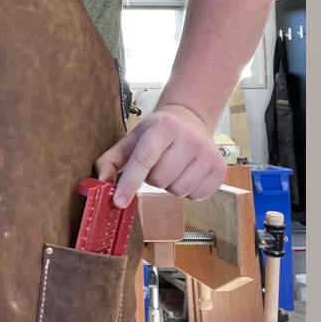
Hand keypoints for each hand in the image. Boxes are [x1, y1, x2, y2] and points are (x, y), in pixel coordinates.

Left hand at [95, 103, 226, 206]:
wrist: (190, 119)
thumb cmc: (156, 133)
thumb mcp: (131, 140)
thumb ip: (111, 161)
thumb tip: (101, 184)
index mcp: (163, 128)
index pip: (144, 160)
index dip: (130, 183)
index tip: (119, 202)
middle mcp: (189, 139)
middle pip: (160, 180)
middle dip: (153, 178)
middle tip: (158, 163)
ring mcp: (208, 154)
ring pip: (178, 191)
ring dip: (170, 185)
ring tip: (173, 167)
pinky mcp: (220, 170)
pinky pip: (196, 196)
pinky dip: (187, 190)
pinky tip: (187, 173)